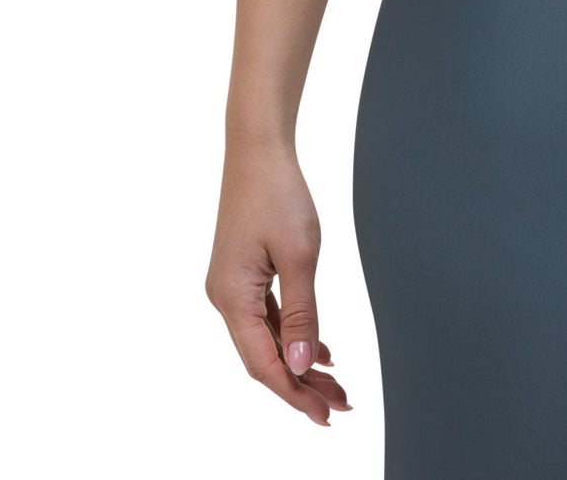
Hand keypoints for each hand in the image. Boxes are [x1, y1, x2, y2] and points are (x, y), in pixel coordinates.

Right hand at [206, 147, 351, 425]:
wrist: (258, 150)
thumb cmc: (279, 194)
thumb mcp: (299, 255)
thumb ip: (301, 312)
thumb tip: (300, 365)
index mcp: (232, 298)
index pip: (264, 363)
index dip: (294, 394)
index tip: (326, 415)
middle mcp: (225, 298)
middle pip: (264, 356)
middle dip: (301, 383)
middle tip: (341, 404)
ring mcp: (232, 287)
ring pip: (266, 338)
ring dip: (298, 361)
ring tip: (335, 384)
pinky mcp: (242, 275)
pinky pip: (266, 317)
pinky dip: (291, 334)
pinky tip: (317, 347)